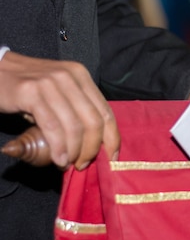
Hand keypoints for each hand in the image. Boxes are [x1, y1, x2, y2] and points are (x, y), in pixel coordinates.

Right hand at [0, 51, 119, 169]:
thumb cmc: (27, 88)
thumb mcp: (57, 93)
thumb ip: (75, 112)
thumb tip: (92, 145)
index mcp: (81, 75)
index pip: (106, 111)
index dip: (112, 138)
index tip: (111, 157)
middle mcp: (70, 76)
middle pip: (94, 121)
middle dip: (92, 148)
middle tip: (83, 164)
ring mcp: (51, 82)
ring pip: (74, 126)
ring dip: (74, 151)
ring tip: (68, 163)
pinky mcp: (31, 92)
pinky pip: (52, 126)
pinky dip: (59, 147)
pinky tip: (58, 159)